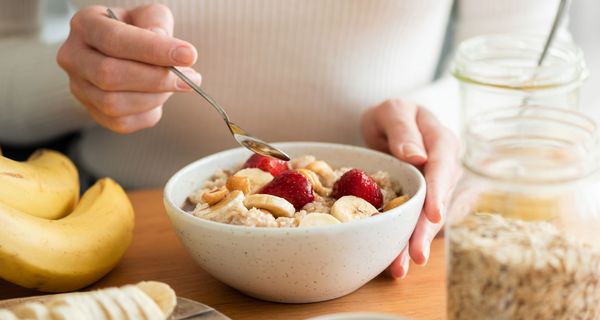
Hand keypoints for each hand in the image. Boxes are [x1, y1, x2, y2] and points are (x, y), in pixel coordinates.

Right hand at [57, 4, 200, 132]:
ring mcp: (79, 88)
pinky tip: (159, 98)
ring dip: (155, 97)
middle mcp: (73, 57)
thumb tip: (169, 51)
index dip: (153, 50)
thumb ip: (158, 25)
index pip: (115, 40)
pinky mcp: (92, 112)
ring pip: (114, 104)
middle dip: (156, 79)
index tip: (188, 56)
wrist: (124, 52)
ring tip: (176, 85)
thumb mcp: (150, 16)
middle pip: (110, 76)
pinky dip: (148, 114)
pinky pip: (122, 123)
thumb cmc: (137, 31)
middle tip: (190, 78)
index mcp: (85, 25)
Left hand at [362, 99, 459, 278]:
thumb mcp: (392, 110)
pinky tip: (395, 262)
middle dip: (427, 230)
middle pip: (439, 201)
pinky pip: (418, 223)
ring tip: (400, 268)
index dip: (439, 192)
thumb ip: (402, 129)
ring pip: (430, 218)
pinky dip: (406, 242)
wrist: (389, 125)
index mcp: (442, 142)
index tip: (434, 214)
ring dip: (415, 243)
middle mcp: (446, 168)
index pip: (443, 167)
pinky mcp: (425, 203)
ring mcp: (437, 188)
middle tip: (416, 255)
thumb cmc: (392, 115)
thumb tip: (418, 156)